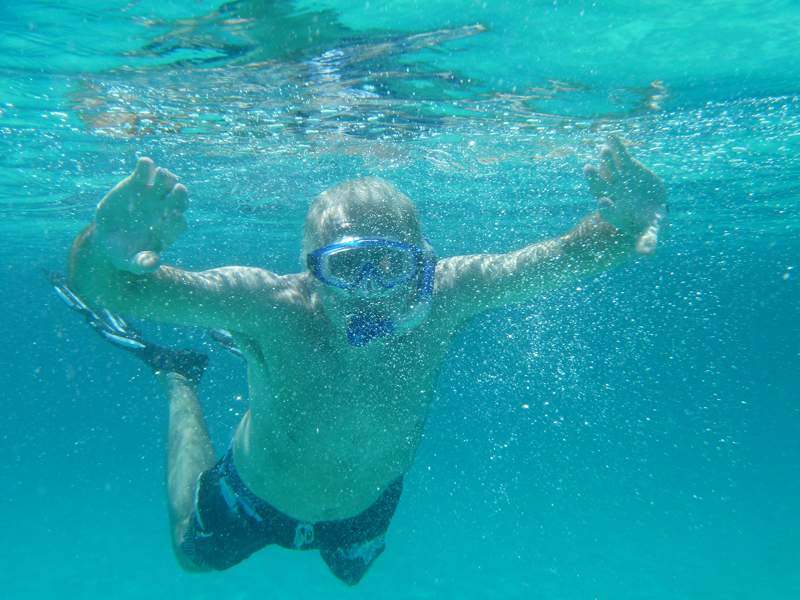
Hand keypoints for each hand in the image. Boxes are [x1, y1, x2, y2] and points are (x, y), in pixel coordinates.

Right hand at [94, 157, 187, 273]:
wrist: (108, 238)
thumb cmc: (123, 253)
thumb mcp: (131, 262)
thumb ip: (143, 264)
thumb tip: (153, 264)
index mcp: (168, 229)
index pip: (179, 222)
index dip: (176, 219)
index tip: (172, 217)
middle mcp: (165, 209)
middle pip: (180, 198)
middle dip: (180, 194)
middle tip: (177, 189)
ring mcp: (153, 194)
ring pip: (168, 180)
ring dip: (166, 176)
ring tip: (157, 176)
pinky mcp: (138, 182)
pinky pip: (147, 169)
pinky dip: (146, 165)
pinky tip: (144, 164)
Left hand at [584, 136, 666, 254]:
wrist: (650, 207)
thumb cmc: (647, 223)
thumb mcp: (649, 232)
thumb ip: (647, 240)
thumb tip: (647, 253)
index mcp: (616, 212)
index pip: (607, 211)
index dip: (605, 207)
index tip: (603, 203)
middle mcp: (613, 195)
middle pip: (600, 188)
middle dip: (594, 179)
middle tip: (588, 169)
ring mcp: (618, 180)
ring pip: (609, 170)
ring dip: (606, 160)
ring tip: (604, 150)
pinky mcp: (626, 168)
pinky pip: (619, 157)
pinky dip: (616, 147)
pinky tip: (611, 136)